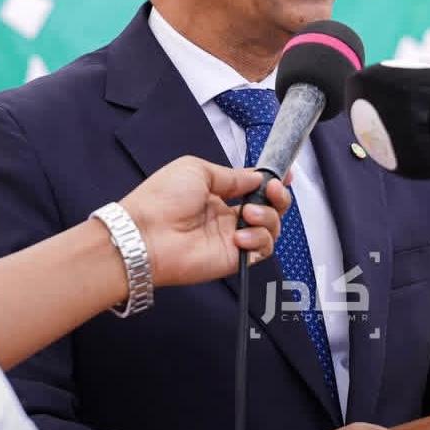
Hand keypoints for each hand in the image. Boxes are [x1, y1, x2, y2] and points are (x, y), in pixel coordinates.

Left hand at [120, 157, 290, 287]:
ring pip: (271, 228)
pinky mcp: (234, 258)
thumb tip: (258, 177)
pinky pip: (263, 249)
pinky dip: (258, 239)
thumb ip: (232, 176)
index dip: (271, 182)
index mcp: (218, 194)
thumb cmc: (162, 198)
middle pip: (270, 208)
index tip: (285, 175)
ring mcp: (232, 238)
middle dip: (279, 197)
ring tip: (249, 213)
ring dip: (269, 216)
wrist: (145, 234)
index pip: (254, 188)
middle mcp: (228, 216)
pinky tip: (239, 235)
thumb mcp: (198, 170)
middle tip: (273, 190)